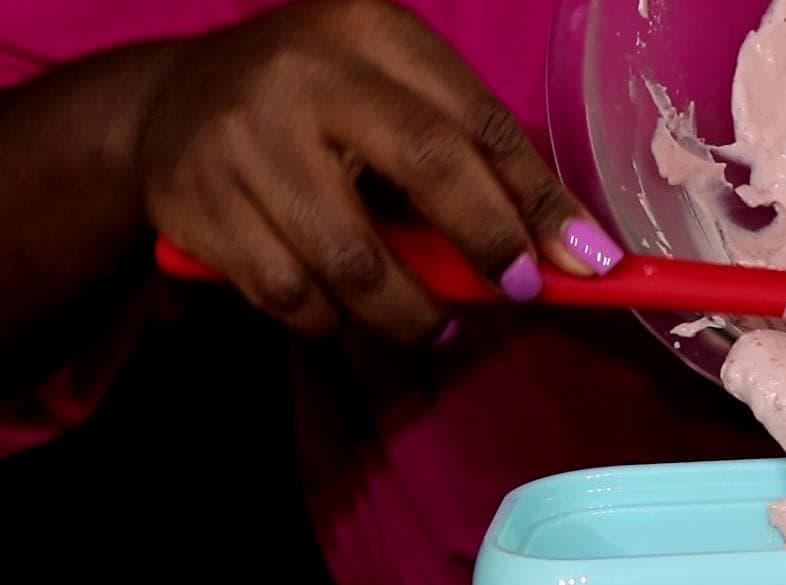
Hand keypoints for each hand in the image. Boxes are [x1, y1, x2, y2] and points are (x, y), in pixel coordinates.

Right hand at [133, 0, 622, 342]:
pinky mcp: (196, 203)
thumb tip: (572, 254)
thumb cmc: (319, 109)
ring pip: (353, 259)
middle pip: (426, 167)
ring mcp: (241, 137)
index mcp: (369, 32)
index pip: (479, 122)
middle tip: (515, 292)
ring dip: (409, 311)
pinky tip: (343, 310)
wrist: (169, 104)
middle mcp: (303, 73)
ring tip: (430, 322)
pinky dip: (332, 320)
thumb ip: (474, 160)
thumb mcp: (394, 98)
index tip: (587, 261)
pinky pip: (291, 294)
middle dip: (487, 244)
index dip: (539, 199)